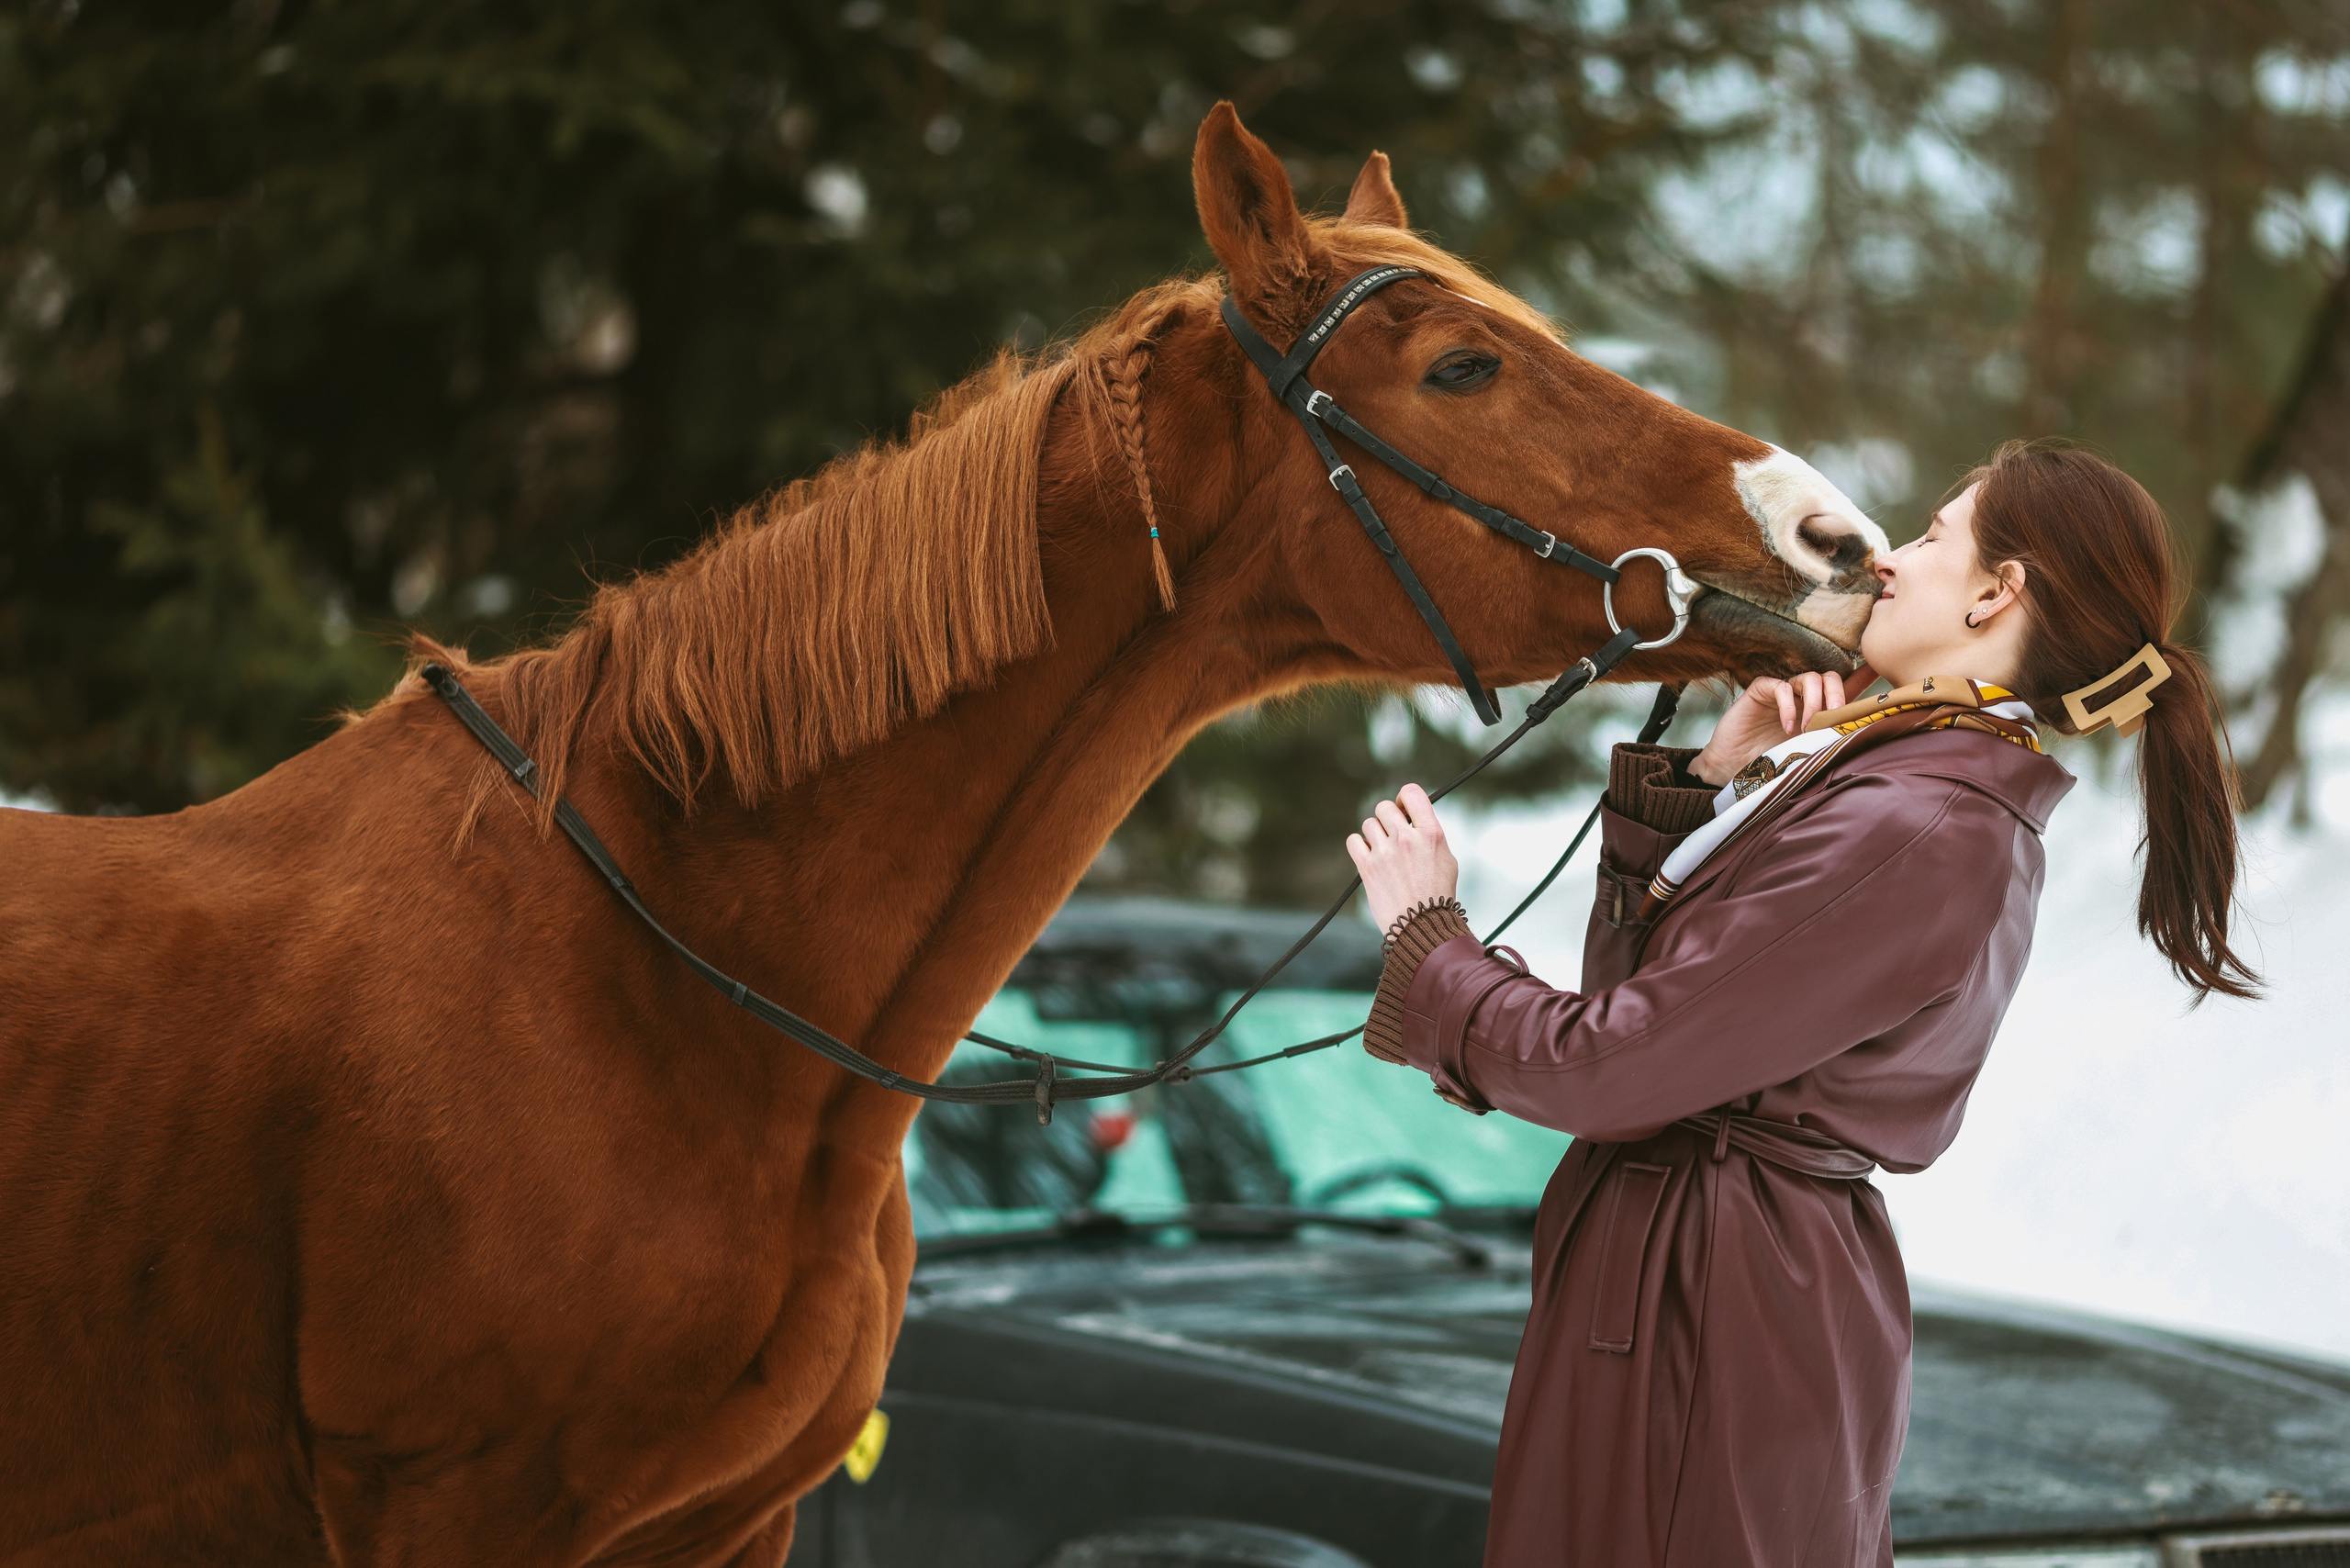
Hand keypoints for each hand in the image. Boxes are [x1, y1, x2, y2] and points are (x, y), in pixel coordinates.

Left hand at [1345, 783, 1459, 931]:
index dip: (1404, 798)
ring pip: (1369, 824)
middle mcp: (1407, 838)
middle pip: (1385, 807)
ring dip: (1374, 835)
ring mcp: (1385, 852)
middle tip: (1393, 834)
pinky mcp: (1367, 867)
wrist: (1423, 926)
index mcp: (1431, 834)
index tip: (1403, 809)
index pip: (1411, 793)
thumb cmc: (1437, 895)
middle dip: (1387, 818)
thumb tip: (1413, 819)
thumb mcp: (1446, 858)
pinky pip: (1353, 841)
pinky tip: (1370, 857)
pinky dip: (1359, 846)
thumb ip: (1429, 835)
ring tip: (1384, 852)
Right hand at [1689, 665, 1873, 786]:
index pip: (1845, 686)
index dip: (1864, 675)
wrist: (1732, 770)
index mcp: (1818, 709)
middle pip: (1831, 678)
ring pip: (1809, 679)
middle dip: (1838, 695)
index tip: (1880, 669)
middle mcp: (1802, 696)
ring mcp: (1782, 692)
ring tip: (1808, 728)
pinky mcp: (1760, 691)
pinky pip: (1781, 686)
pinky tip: (1788, 728)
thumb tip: (1863, 739)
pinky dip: (1788, 706)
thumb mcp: (1810, 753)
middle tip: (1835, 716)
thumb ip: (1831, 741)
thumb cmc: (1771, 765)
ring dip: (1815, 702)